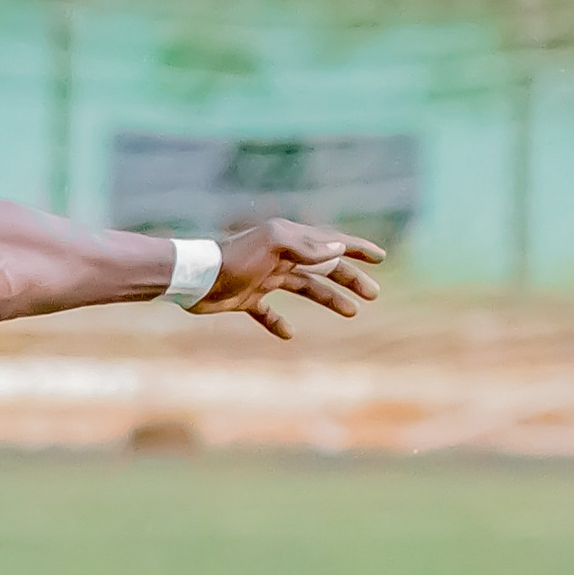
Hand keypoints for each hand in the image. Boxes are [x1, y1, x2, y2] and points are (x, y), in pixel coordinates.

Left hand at [200, 220, 386, 339]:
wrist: (194, 278)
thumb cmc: (233, 259)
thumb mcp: (274, 245)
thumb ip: (306, 246)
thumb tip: (338, 247)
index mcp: (288, 240)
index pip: (329, 242)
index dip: (356, 248)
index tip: (379, 257)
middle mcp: (279, 257)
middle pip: (323, 268)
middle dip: (349, 279)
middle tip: (372, 294)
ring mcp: (264, 278)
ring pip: (304, 288)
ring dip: (329, 299)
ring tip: (351, 313)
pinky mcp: (246, 298)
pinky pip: (268, 312)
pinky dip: (278, 323)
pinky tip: (289, 334)